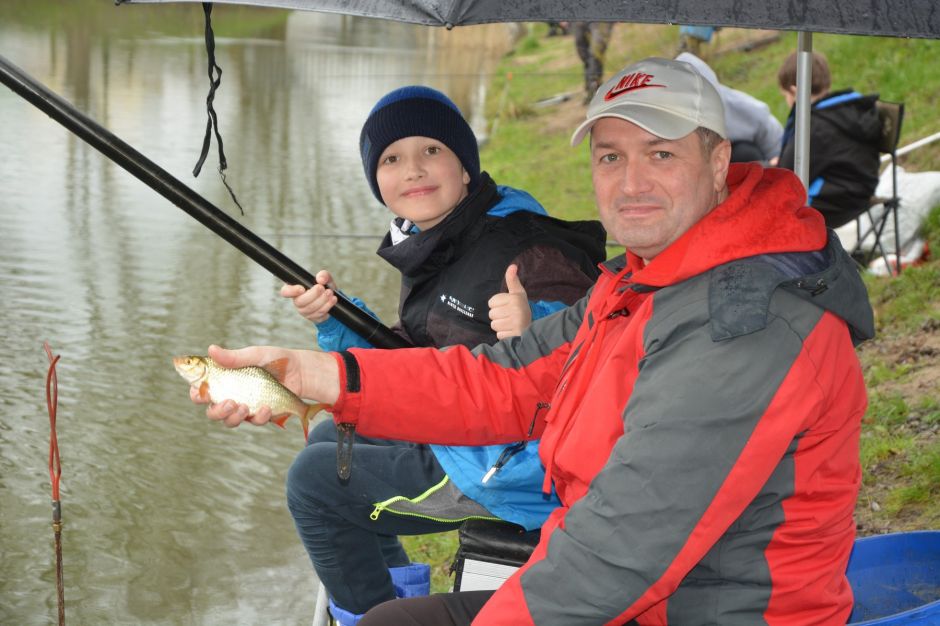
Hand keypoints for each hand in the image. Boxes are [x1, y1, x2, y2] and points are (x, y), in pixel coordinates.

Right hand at [195, 344, 340, 427]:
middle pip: (211, 412)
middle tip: (228, 402)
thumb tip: (211, 349)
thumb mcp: (254, 355)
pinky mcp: (260, 415)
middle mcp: (230, 396)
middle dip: (216, 411)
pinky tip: (266, 407)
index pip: (200, 390)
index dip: (196, 393)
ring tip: (244, 406)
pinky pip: (254, 421)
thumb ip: (233, 357)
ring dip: (233, 417)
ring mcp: (244, 407)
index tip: (201, 392)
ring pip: (229, 421)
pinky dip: (259, 416)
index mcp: (223, 380)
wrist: (300, 371)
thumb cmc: (274, 359)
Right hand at [280, 270, 337, 323]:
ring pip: (310, 308)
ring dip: (322, 300)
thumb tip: (321, 279)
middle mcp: (297, 301)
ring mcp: (304, 311)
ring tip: (330, 293)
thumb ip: (323, 275)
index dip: (291, 291)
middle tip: (322, 288)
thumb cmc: (324, 287)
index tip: (302, 288)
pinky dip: (327, 306)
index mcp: (295, 290)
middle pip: (300, 301)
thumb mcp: (325, 279)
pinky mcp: (313, 317)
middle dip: (313, 294)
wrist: (332, 299)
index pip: (285, 292)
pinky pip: (319, 314)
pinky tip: (332, 300)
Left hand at [488, 264, 531, 339]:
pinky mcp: (514, 336)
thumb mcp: (518, 293)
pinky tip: (511, 331)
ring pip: (494, 325)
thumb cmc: (522, 308)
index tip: (507, 306)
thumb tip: (512, 266)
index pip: (491, 302)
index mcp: (515, 299)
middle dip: (498, 315)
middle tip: (509, 315)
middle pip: (491, 314)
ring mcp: (516, 324)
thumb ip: (512, 280)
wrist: (535, 327)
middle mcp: (516, 311)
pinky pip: (498, 335)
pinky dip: (504, 334)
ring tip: (510, 323)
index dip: (497, 304)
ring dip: (500, 325)